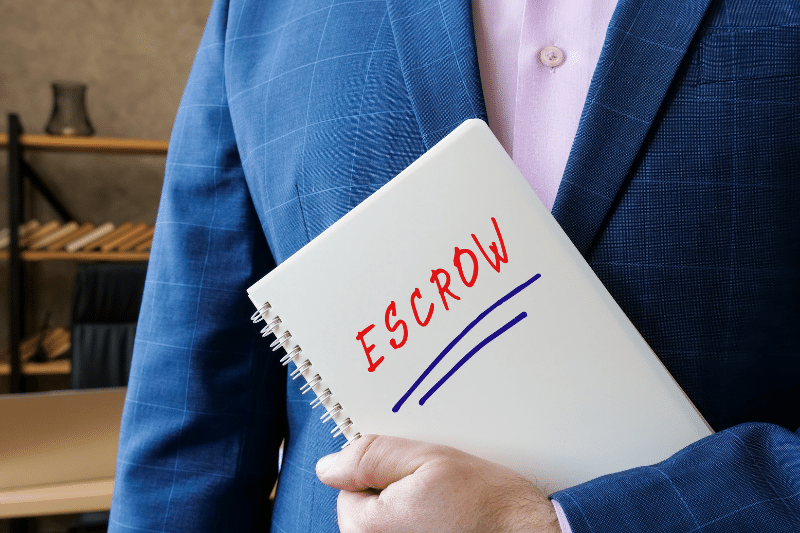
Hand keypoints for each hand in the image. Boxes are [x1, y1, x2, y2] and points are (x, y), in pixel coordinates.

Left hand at [316, 434, 560, 532]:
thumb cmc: (489, 505)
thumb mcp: (429, 460)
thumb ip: (372, 457)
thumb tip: (329, 466)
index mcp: (370, 528)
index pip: (348, 490)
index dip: (380, 474)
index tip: (413, 473)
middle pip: (365, 514)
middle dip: (393, 496)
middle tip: (434, 489)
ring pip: (388, 527)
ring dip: (410, 514)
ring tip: (447, 509)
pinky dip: (423, 528)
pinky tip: (450, 523)